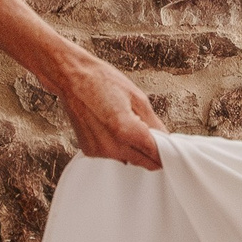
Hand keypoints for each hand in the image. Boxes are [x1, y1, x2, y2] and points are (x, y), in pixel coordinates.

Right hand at [56, 55, 162, 169]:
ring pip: (129, 159)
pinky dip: (117, 146)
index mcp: (125, 131)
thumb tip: (165, 139)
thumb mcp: (137, 98)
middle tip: (150, 131)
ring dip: (134, 148)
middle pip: (144, 162)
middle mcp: (111, 146)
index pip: (155, 156)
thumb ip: (154, 123)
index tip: (168, 146)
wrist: (72, 79)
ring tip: (126, 123)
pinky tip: (111, 127)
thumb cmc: (102, 81)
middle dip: (151, 151)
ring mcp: (99, 151)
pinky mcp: (89, 151)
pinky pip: (113, 155)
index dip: (165, 151)